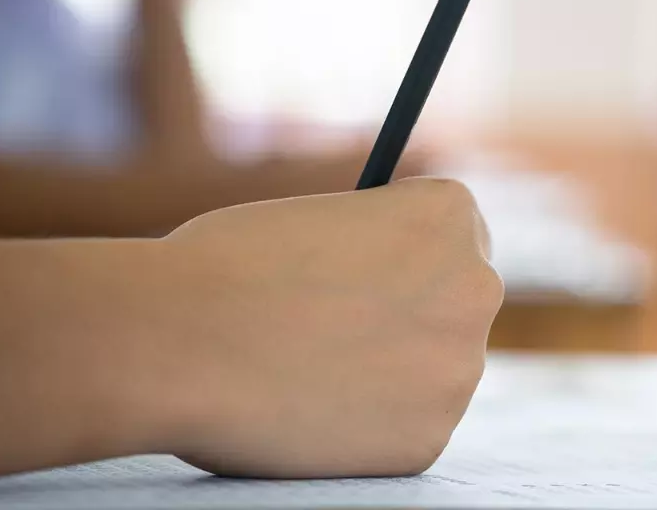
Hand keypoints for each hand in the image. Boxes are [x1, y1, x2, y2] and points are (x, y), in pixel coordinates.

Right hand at [148, 178, 498, 477]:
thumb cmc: (225, 266)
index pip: (457, 233)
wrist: (179, 342)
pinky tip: (309, 415)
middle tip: (347, 333)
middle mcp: (476, 287)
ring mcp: (458, 370)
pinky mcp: (427, 441)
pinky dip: (365, 433)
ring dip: (389, 377)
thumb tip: (383, 283)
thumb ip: (371, 248)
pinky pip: (404, 434)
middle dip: (413, 317)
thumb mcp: (318, 220)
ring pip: (432, 374)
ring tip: (307, 373)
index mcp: (450, 215)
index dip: (409, 254)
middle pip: (459, 304)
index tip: (379, 271)